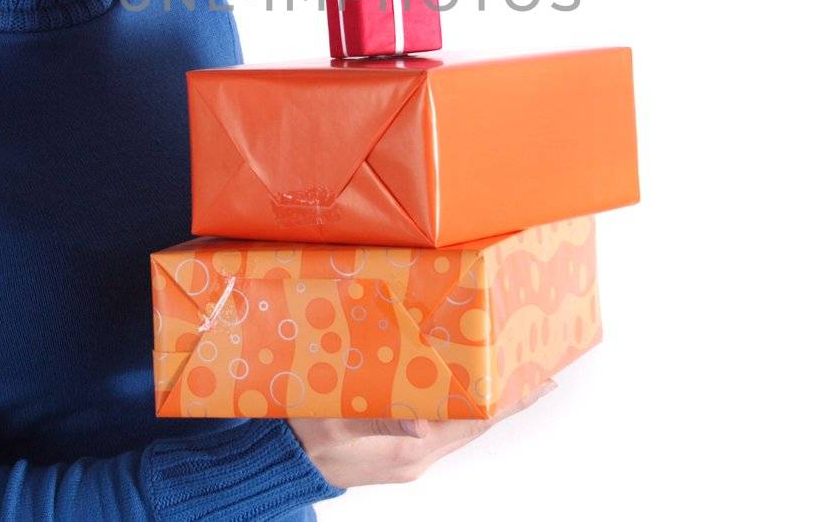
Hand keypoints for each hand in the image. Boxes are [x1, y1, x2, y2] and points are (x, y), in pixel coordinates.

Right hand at [286, 378, 558, 487]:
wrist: (283, 462)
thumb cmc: (304, 435)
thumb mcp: (335, 421)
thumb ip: (377, 420)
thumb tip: (420, 422)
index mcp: (411, 449)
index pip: (475, 423)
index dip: (509, 400)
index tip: (540, 379)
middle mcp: (419, 455)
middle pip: (476, 422)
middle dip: (505, 394)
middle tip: (534, 362)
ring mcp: (411, 455)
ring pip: (461, 424)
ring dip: (484, 398)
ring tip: (509, 369)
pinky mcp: (400, 450)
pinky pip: (442, 425)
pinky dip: (459, 404)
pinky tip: (463, 385)